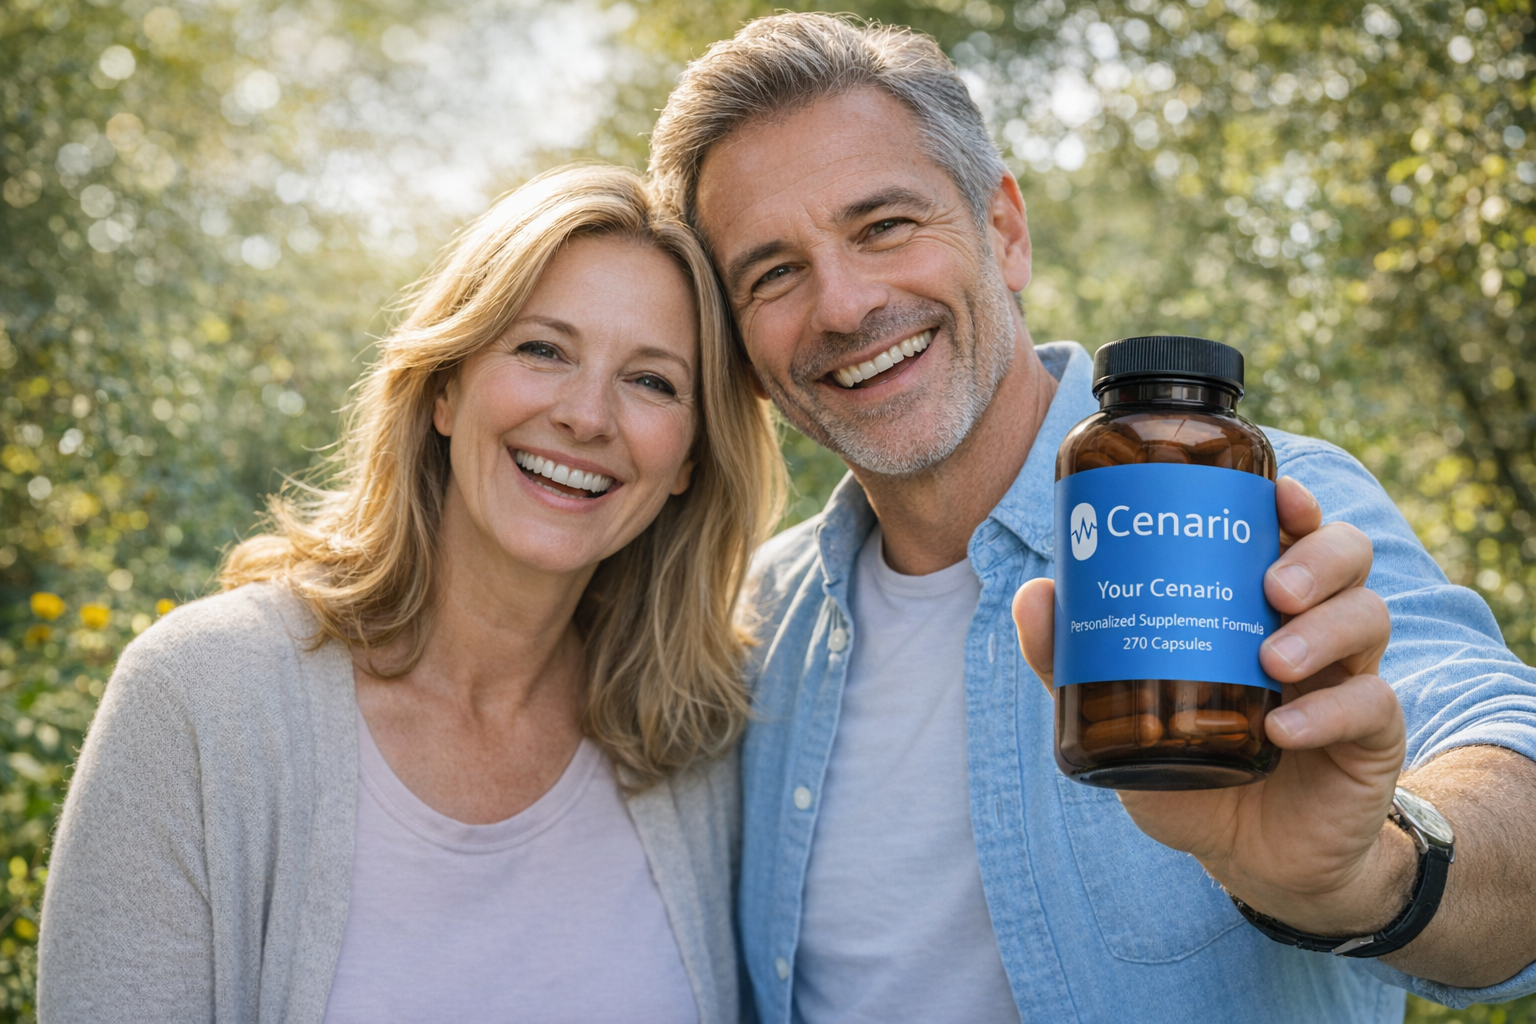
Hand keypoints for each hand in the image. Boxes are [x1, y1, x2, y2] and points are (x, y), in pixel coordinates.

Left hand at [1013, 476, 1412, 934]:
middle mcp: (1314, 628)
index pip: (1293, 531)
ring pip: (1369, 616)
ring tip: (1271, 660)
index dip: (1294, 502)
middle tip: (1271, 586)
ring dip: (1322, 630)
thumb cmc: (1188, 768)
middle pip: (1346, 557)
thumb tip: (1035, 594)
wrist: (1250, 858)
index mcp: (1261, 603)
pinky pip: (1369, 706)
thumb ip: (1076, 663)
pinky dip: (1328, 712)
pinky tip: (1285, 730)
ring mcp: (1348, 678)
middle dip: (1316, 557)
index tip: (1276, 491)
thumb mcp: (1122, 718)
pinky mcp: (1372, 738)